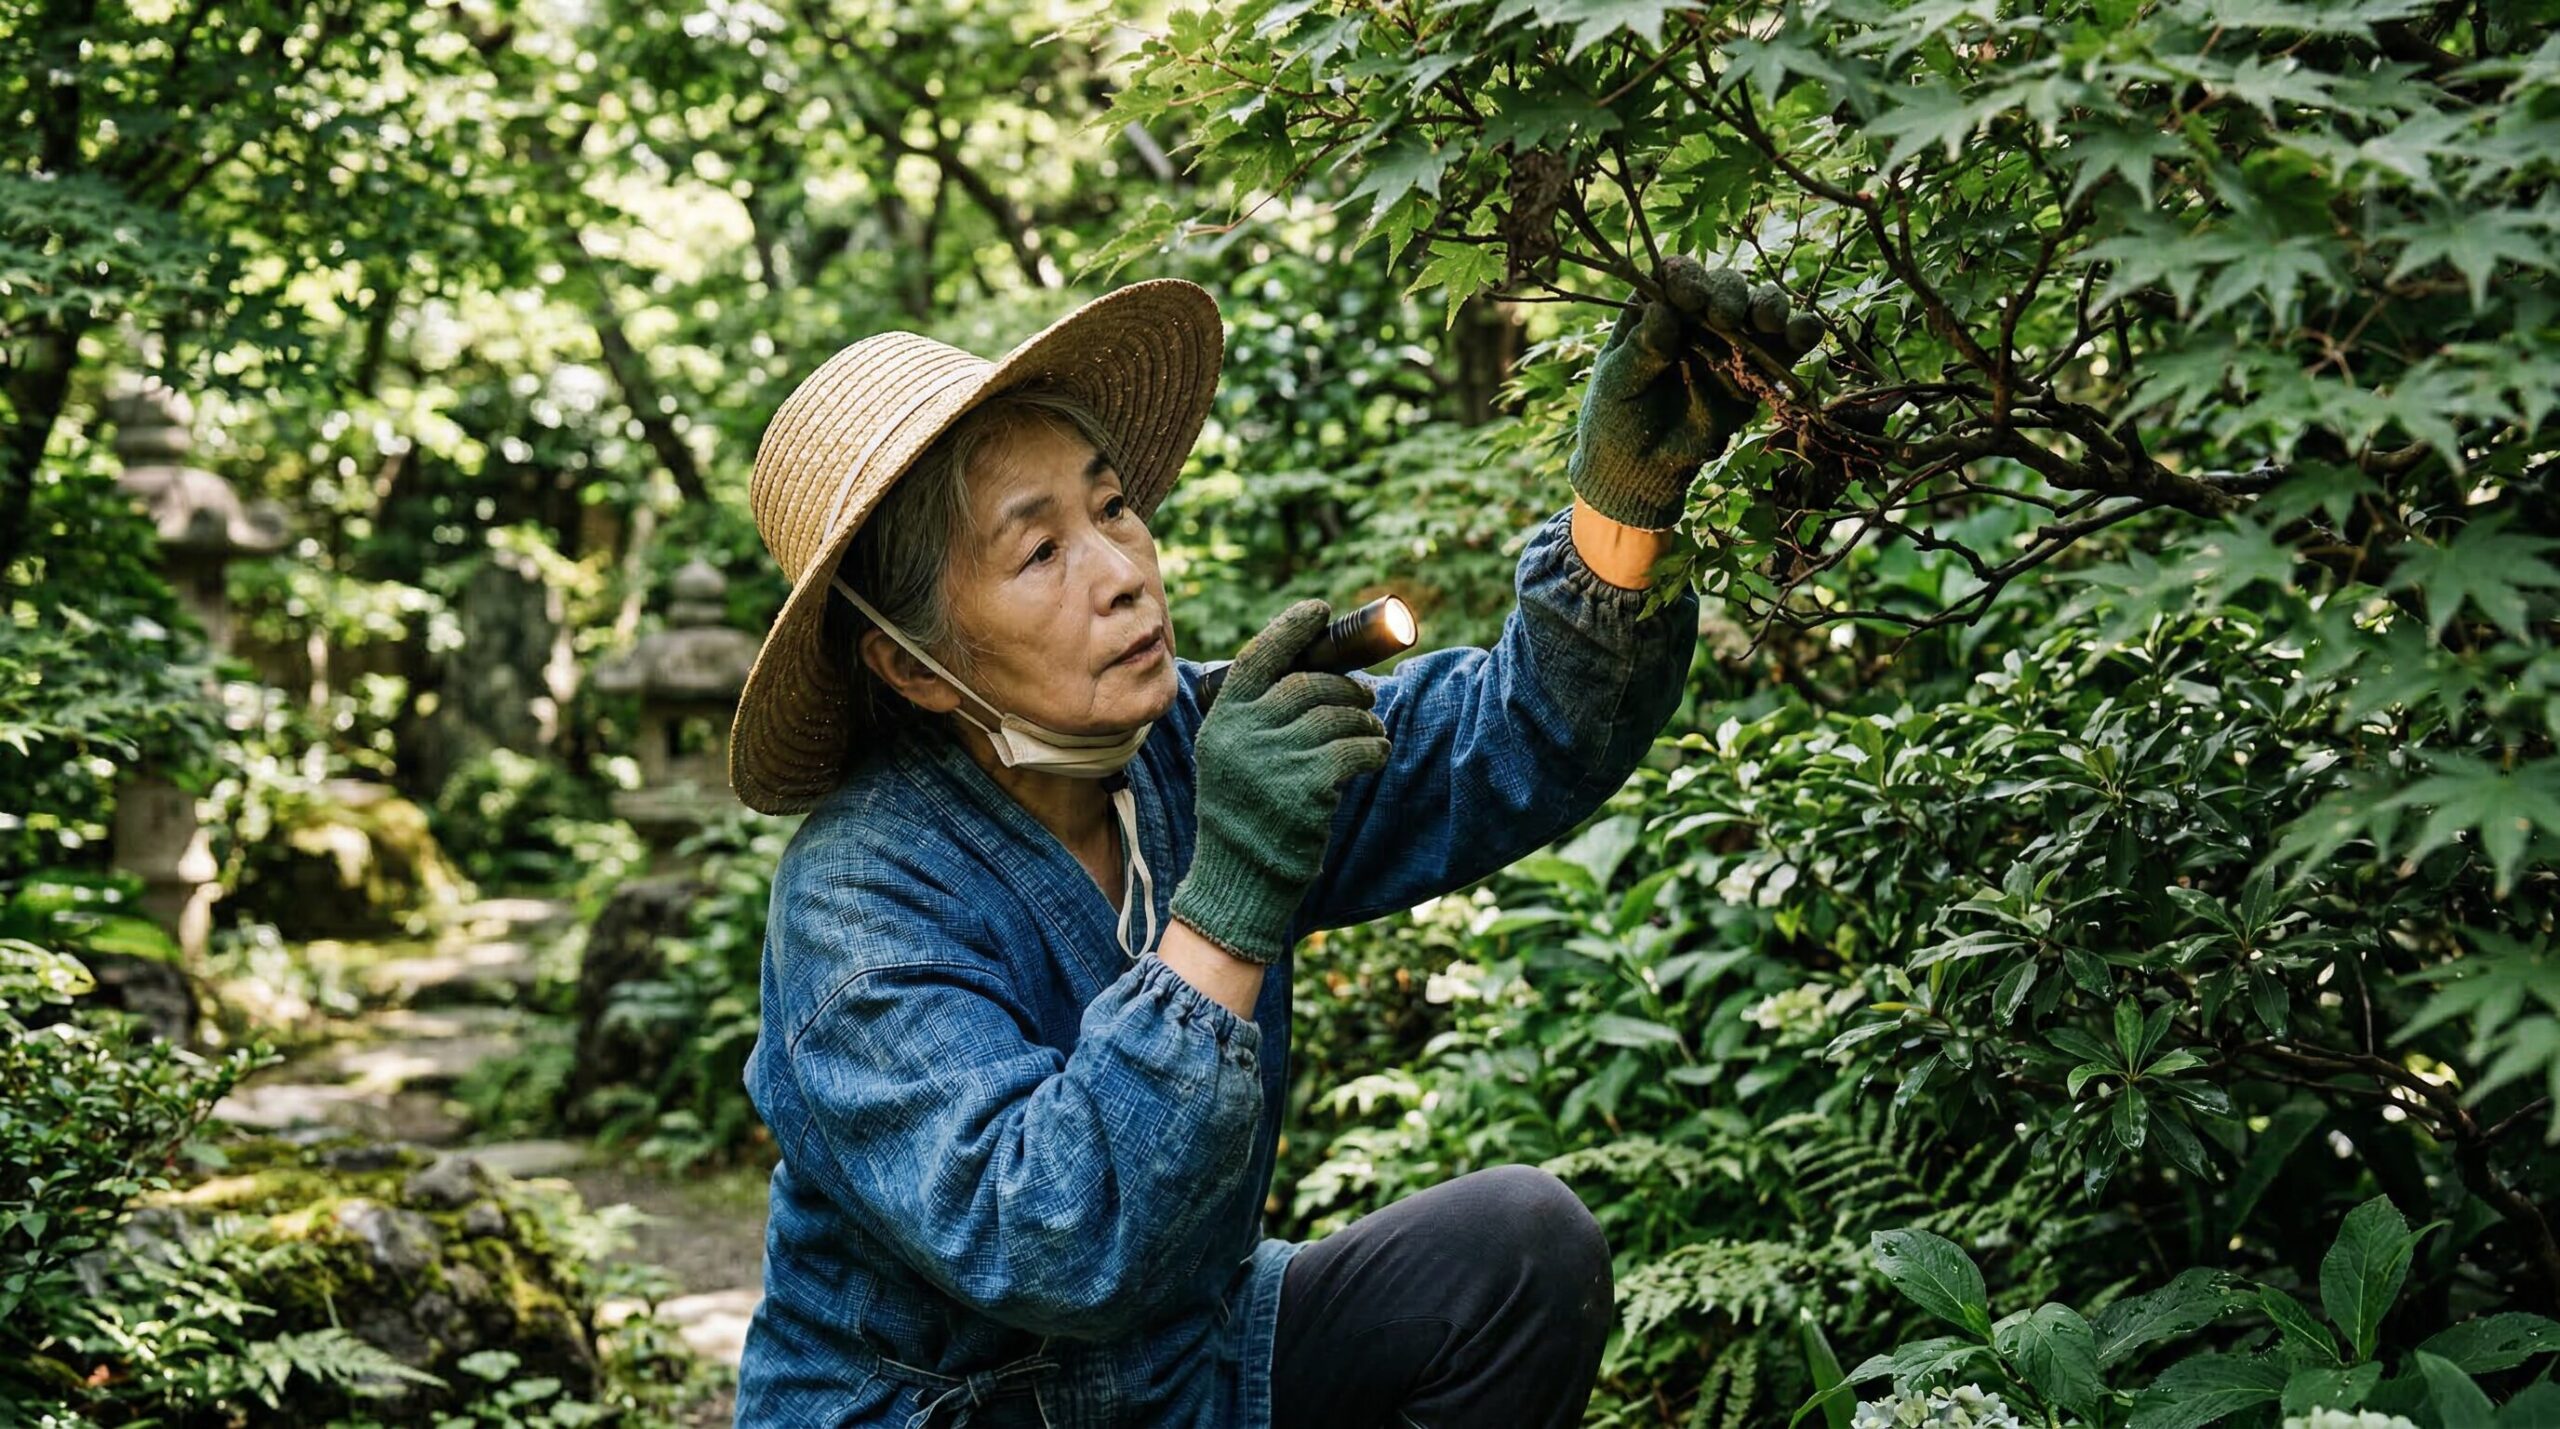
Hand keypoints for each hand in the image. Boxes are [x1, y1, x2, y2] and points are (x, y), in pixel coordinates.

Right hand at [1171, 600, 1390, 964]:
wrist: (1239, 880)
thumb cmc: (1244, 815)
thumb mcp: (1231, 759)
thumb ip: (1258, 719)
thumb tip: (1320, 675)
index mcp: (1222, 721)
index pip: (1259, 657)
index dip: (1293, 629)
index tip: (1321, 611)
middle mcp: (1243, 735)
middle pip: (1310, 684)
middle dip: (1346, 686)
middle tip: (1366, 696)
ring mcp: (1275, 759)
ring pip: (1339, 716)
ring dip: (1365, 721)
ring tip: (1372, 733)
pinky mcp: (1308, 787)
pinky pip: (1358, 749)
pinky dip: (1376, 748)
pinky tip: (1377, 755)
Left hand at [1564, 254, 1823, 530]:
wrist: (1643, 467)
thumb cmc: (1618, 417)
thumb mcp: (1618, 382)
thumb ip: (1640, 349)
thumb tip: (1661, 309)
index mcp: (1657, 308)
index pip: (1676, 275)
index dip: (1687, 278)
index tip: (1688, 299)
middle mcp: (1699, 315)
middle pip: (1724, 283)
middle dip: (1729, 294)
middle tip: (1723, 319)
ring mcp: (1733, 339)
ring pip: (1761, 303)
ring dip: (1770, 304)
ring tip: (1767, 322)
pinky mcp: (1761, 368)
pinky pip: (1789, 341)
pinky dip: (1802, 331)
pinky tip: (1803, 333)